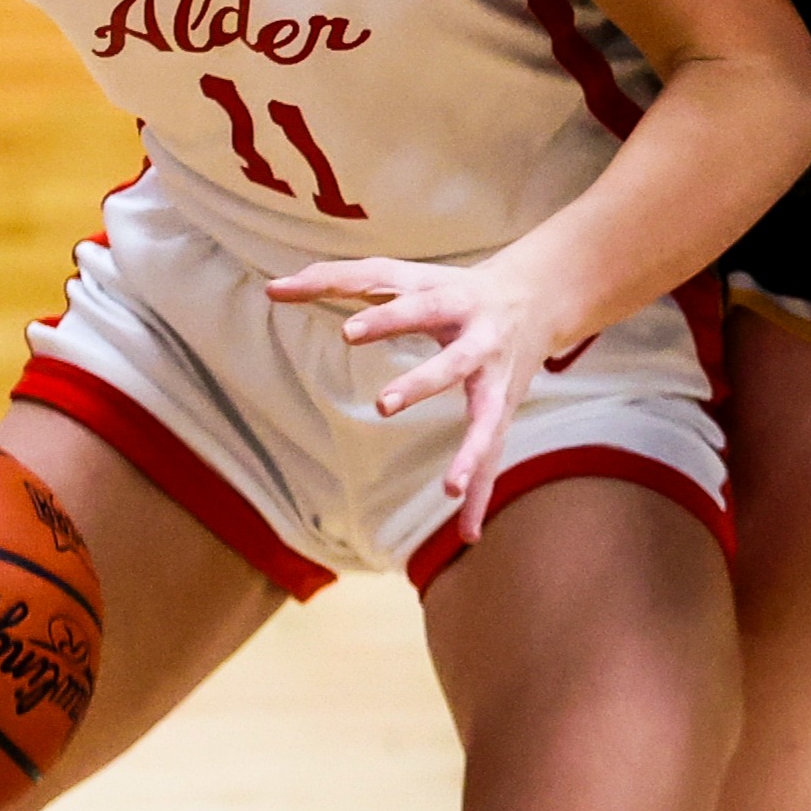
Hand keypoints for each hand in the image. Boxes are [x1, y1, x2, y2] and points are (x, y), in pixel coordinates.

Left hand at [263, 255, 578, 546]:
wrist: (539, 294)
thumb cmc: (452, 285)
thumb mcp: (404, 274)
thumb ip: (338, 279)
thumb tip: (271, 289)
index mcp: (452, 301)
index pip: (415, 307)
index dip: (385, 319)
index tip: (348, 333)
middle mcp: (480, 341)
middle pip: (453, 364)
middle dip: (423, 384)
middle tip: (383, 406)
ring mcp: (497, 380)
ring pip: (486, 419)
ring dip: (471, 454)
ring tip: (449, 489)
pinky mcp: (503, 411)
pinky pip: (493, 456)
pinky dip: (481, 495)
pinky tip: (467, 535)